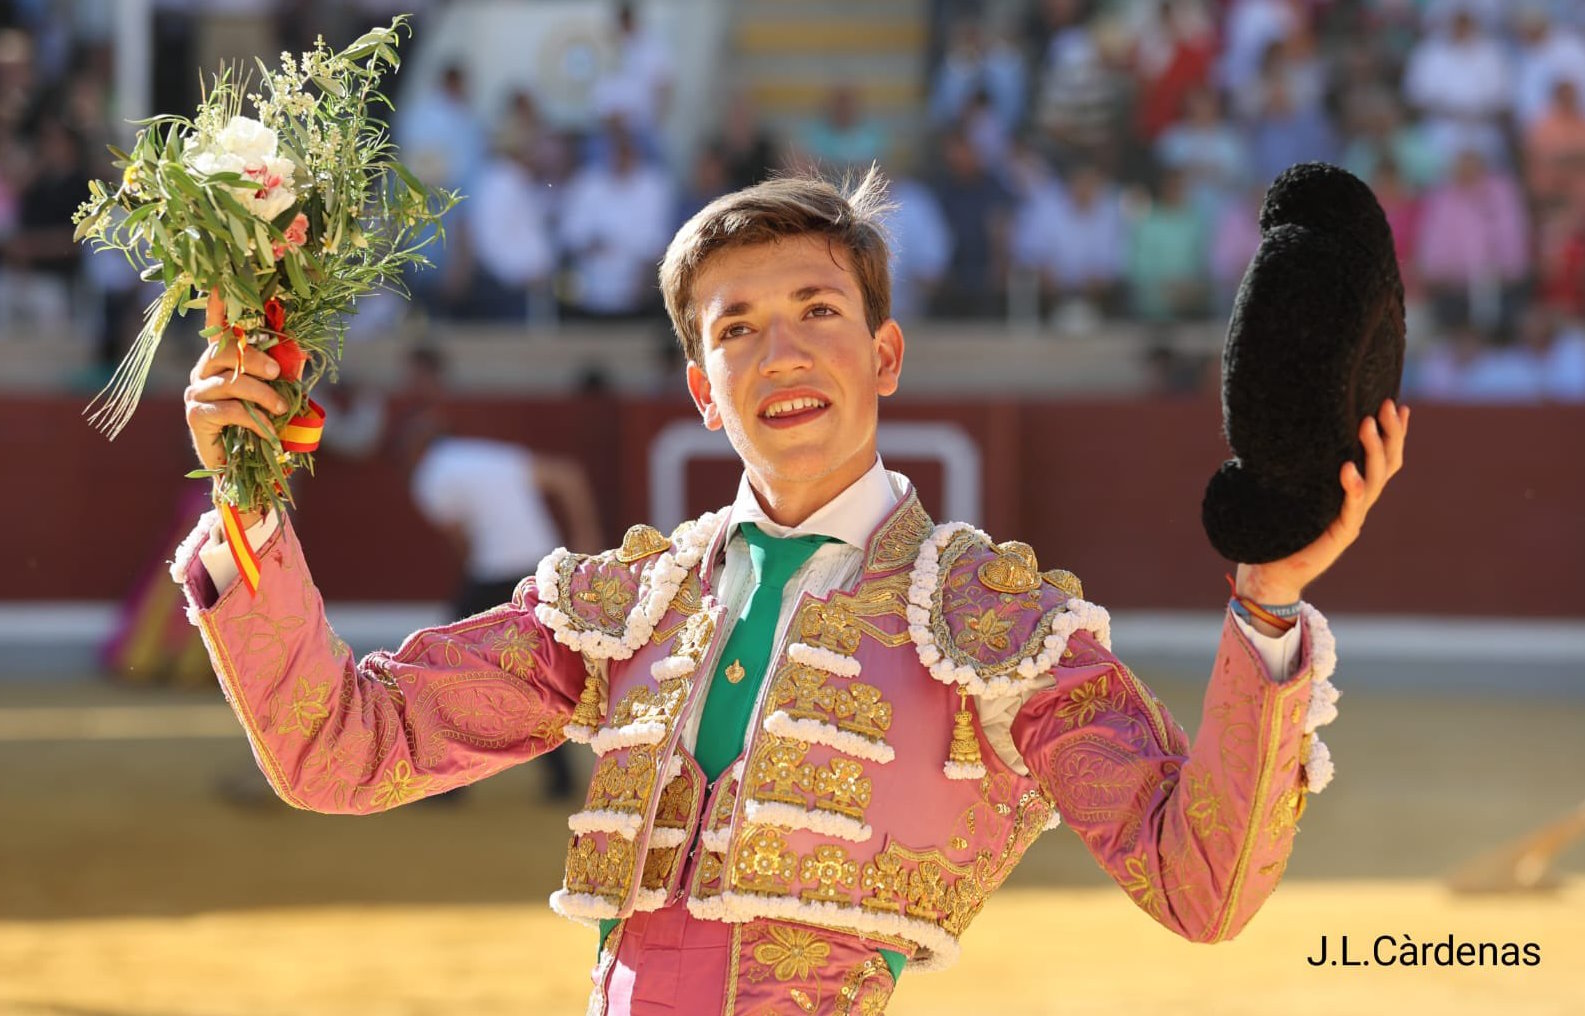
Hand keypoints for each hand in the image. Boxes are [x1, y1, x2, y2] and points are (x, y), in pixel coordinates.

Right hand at [183, 290, 288, 473]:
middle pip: (226, 351)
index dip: (218, 304)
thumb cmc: (260, 424)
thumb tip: (300, 355)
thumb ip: (279, 373)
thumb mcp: (274, 393)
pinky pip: (226, 409)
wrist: (243, 467)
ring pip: (231, 381)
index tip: (221, 279)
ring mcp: (196, 392)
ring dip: (262, 394)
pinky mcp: (195, 415)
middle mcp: (203, 370)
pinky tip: (263, 427)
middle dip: (256, 359)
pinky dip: (251, 417)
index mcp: (221, 359)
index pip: (216, 326)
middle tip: (279, 375)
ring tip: (279, 408)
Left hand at [1235, 398, 1410, 605]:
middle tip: (1386, 405)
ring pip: (1375, 480)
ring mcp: (1353, 517)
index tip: (1398, 404)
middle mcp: (1359, 502)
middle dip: (1391, 433)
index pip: (1383, 457)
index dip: (1394, 433)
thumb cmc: (1281, 526)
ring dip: (1373, 450)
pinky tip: (1348, 468)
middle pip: (1388, 464)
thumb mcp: (1296, 487)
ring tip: (1366, 424)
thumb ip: (1304, 465)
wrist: (1274, 570)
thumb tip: (1292, 427)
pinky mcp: (1342, 534)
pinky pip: (1351, 507)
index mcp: (1353, 490)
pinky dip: (1353, 487)